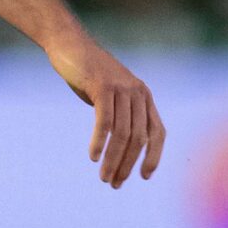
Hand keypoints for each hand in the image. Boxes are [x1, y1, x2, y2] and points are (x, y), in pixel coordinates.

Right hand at [47, 37, 166, 187]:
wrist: (69, 44)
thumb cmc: (87, 73)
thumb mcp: (110, 95)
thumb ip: (119, 115)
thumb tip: (120, 145)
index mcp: (143, 97)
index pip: (158, 132)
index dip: (153, 156)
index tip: (144, 176)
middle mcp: (138, 93)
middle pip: (139, 138)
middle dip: (127, 164)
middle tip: (114, 183)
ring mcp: (121, 88)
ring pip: (123, 133)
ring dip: (113, 159)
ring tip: (104, 177)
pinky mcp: (103, 86)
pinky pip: (105, 121)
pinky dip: (100, 142)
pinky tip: (93, 156)